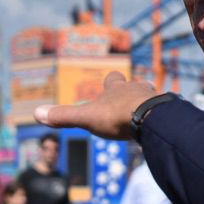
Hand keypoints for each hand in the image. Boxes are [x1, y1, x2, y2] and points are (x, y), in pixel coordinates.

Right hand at [34, 72, 159, 140]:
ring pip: (150, 95)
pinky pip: (164, 110)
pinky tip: (158, 126)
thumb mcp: (86, 117)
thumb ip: (64, 116)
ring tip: (143, 113)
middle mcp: (135, 88)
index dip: (110, 82)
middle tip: (127, 102)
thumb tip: (37, 113)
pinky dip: (159, 116)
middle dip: (130, 91)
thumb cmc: (118, 116)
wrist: (152, 119)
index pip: (113, 78)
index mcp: (116, 88)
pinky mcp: (167, 110)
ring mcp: (154, 97)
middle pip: (134, 85)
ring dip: (146, 102)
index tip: (108, 84)